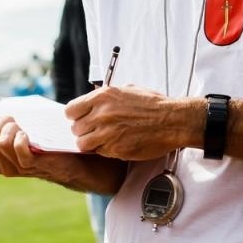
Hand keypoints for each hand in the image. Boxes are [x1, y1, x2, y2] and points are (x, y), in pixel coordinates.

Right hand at [0, 117, 105, 188]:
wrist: (71, 160)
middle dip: (1, 119)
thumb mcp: (9, 134)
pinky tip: (29, 137)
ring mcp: (12, 168)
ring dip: (13, 127)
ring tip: (24, 128)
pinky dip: (22, 137)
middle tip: (16, 120)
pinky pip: (17, 147)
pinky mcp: (30, 166)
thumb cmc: (39, 143)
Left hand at [66, 86, 193, 161]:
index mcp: (103, 96)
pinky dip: (104, 151)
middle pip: (75, 128)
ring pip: (82, 143)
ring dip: (90, 143)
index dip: (75, 116)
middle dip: (83, 130)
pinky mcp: (115, 149)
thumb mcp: (127, 90)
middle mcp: (101, 114)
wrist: (172, 121)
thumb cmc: (153, 105)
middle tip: (95, 131)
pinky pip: (99, 152)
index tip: (82, 119)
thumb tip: (94, 98)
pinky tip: (115, 144)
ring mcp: (107, 133)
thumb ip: (107, 97)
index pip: (71, 110)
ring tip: (102, 140)